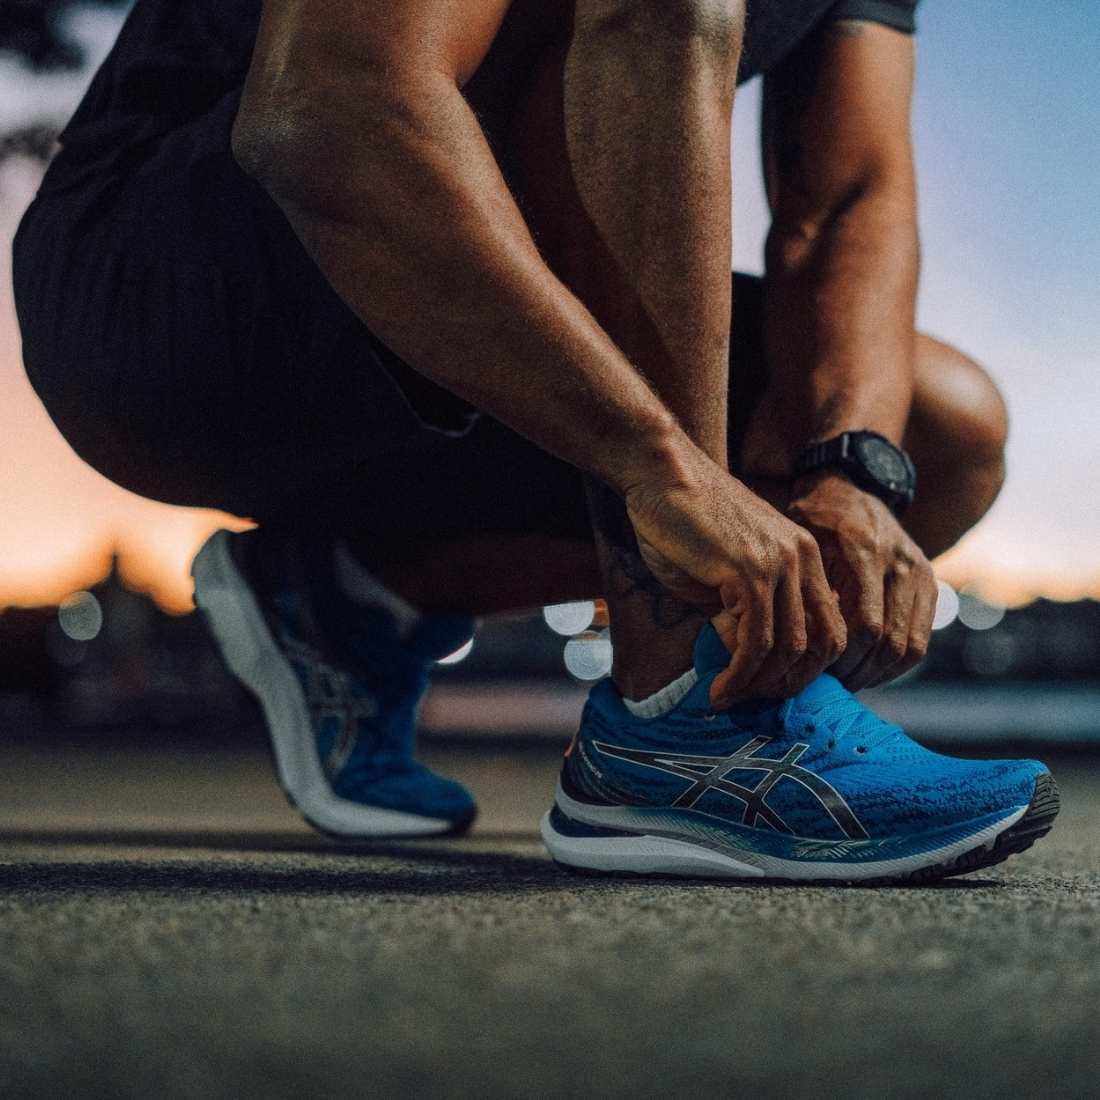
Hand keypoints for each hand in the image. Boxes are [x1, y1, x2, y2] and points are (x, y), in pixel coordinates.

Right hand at [623, 446, 846, 704]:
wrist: (661, 475)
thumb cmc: (682, 520)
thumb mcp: (723, 574)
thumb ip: (741, 612)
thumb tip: (746, 661)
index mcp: (804, 557)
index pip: (830, 628)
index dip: (807, 669)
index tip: (773, 689)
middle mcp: (803, 560)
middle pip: (823, 644)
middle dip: (790, 684)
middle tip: (755, 703)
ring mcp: (780, 565)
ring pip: (790, 648)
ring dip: (760, 685)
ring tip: (730, 698)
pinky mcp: (750, 572)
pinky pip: (756, 641)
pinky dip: (740, 675)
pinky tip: (720, 688)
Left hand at [786, 471, 935, 689]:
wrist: (851, 484)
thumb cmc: (814, 515)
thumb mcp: (802, 540)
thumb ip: (805, 585)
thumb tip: (795, 642)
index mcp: (867, 551)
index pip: (865, 625)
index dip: (843, 657)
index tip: (817, 672)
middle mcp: (901, 562)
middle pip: (890, 641)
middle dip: (860, 672)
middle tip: (831, 686)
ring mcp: (921, 573)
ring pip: (911, 646)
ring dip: (880, 673)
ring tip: (849, 683)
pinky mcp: (931, 583)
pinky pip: (922, 638)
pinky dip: (898, 663)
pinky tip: (871, 671)